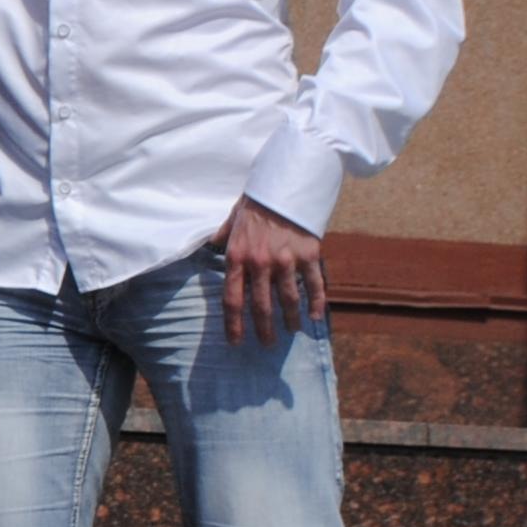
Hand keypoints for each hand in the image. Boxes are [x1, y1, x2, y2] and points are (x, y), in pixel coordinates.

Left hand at [211, 196, 326, 346]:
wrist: (287, 182)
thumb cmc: (257, 200)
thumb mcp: (233, 217)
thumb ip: (223, 236)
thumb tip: (210, 245)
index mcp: (237, 256)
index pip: (232, 299)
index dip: (233, 324)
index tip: (236, 341)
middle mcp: (260, 263)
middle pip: (261, 307)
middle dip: (263, 330)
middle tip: (267, 344)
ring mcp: (286, 260)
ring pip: (288, 300)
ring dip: (290, 320)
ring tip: (291, 331)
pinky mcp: (309, 254)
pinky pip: (314, 285)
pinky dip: (316, 303)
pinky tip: (314, 316)